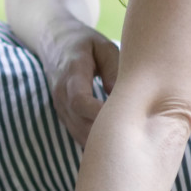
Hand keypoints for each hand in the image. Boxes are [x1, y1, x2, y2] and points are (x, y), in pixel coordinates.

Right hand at [44, 23, 118, 147]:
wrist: (56, 44)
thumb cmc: (86, 45)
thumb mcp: (104, 47)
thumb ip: (113, 69)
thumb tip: (123, 97)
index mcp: (72, 73)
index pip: (79, 100)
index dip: (99, 113)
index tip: (123, 119)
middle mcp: (61, 94)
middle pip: (81, 124)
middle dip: (106, 135)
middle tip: (135, 140)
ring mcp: (60, 108)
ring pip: (79, 134)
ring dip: (101, 143)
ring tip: (128, 146)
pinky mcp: (65, 117)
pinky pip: (79, 135)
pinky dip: (96, 143)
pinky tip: (116, 145)